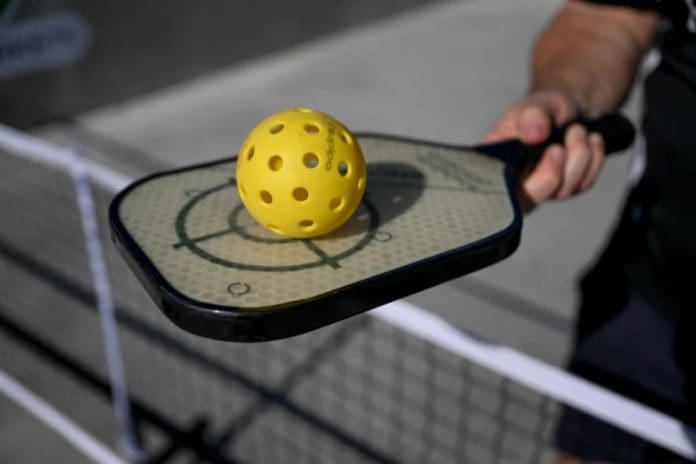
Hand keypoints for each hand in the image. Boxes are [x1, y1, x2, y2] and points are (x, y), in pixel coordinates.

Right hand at [483, 91, 605, 211]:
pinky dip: (593, 160)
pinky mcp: (564, 190)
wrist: (566, 112)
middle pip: (529, 200)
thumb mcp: (532, 104)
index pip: (497, 191)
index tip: (552, 151)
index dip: (522, 184)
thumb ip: (531, 116)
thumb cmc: (541, 111)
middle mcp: (513, 184)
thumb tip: (535, 134)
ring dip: (579, 156)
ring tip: (578, 130)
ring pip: (562, 191)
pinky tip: (590, 141)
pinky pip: (583, 184)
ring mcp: (540, 191)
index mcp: (494, 165)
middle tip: (563, 143)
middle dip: (554, 171)